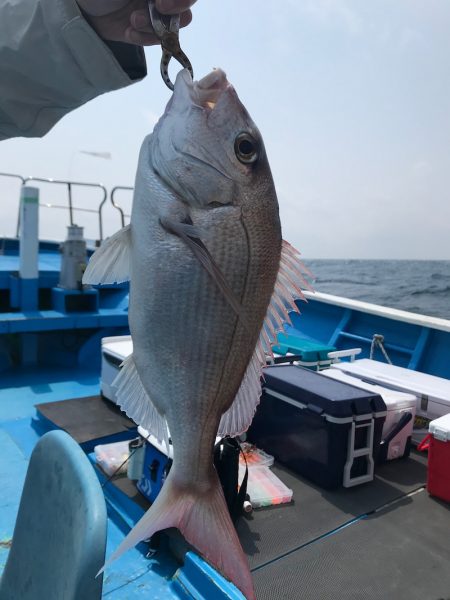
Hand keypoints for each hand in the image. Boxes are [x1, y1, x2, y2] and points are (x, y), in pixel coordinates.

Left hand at [77, 0, 195, 45]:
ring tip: (133, 21)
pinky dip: (143, 38)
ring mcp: (153, 15)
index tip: (163, 3)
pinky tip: (128, 31)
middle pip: (186, 7)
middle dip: (176, 11)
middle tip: (158, 8)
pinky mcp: (144, 32)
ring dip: (155, 26)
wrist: (80, 7)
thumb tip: (162, 0)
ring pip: (172, 27)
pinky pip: (155, 41)